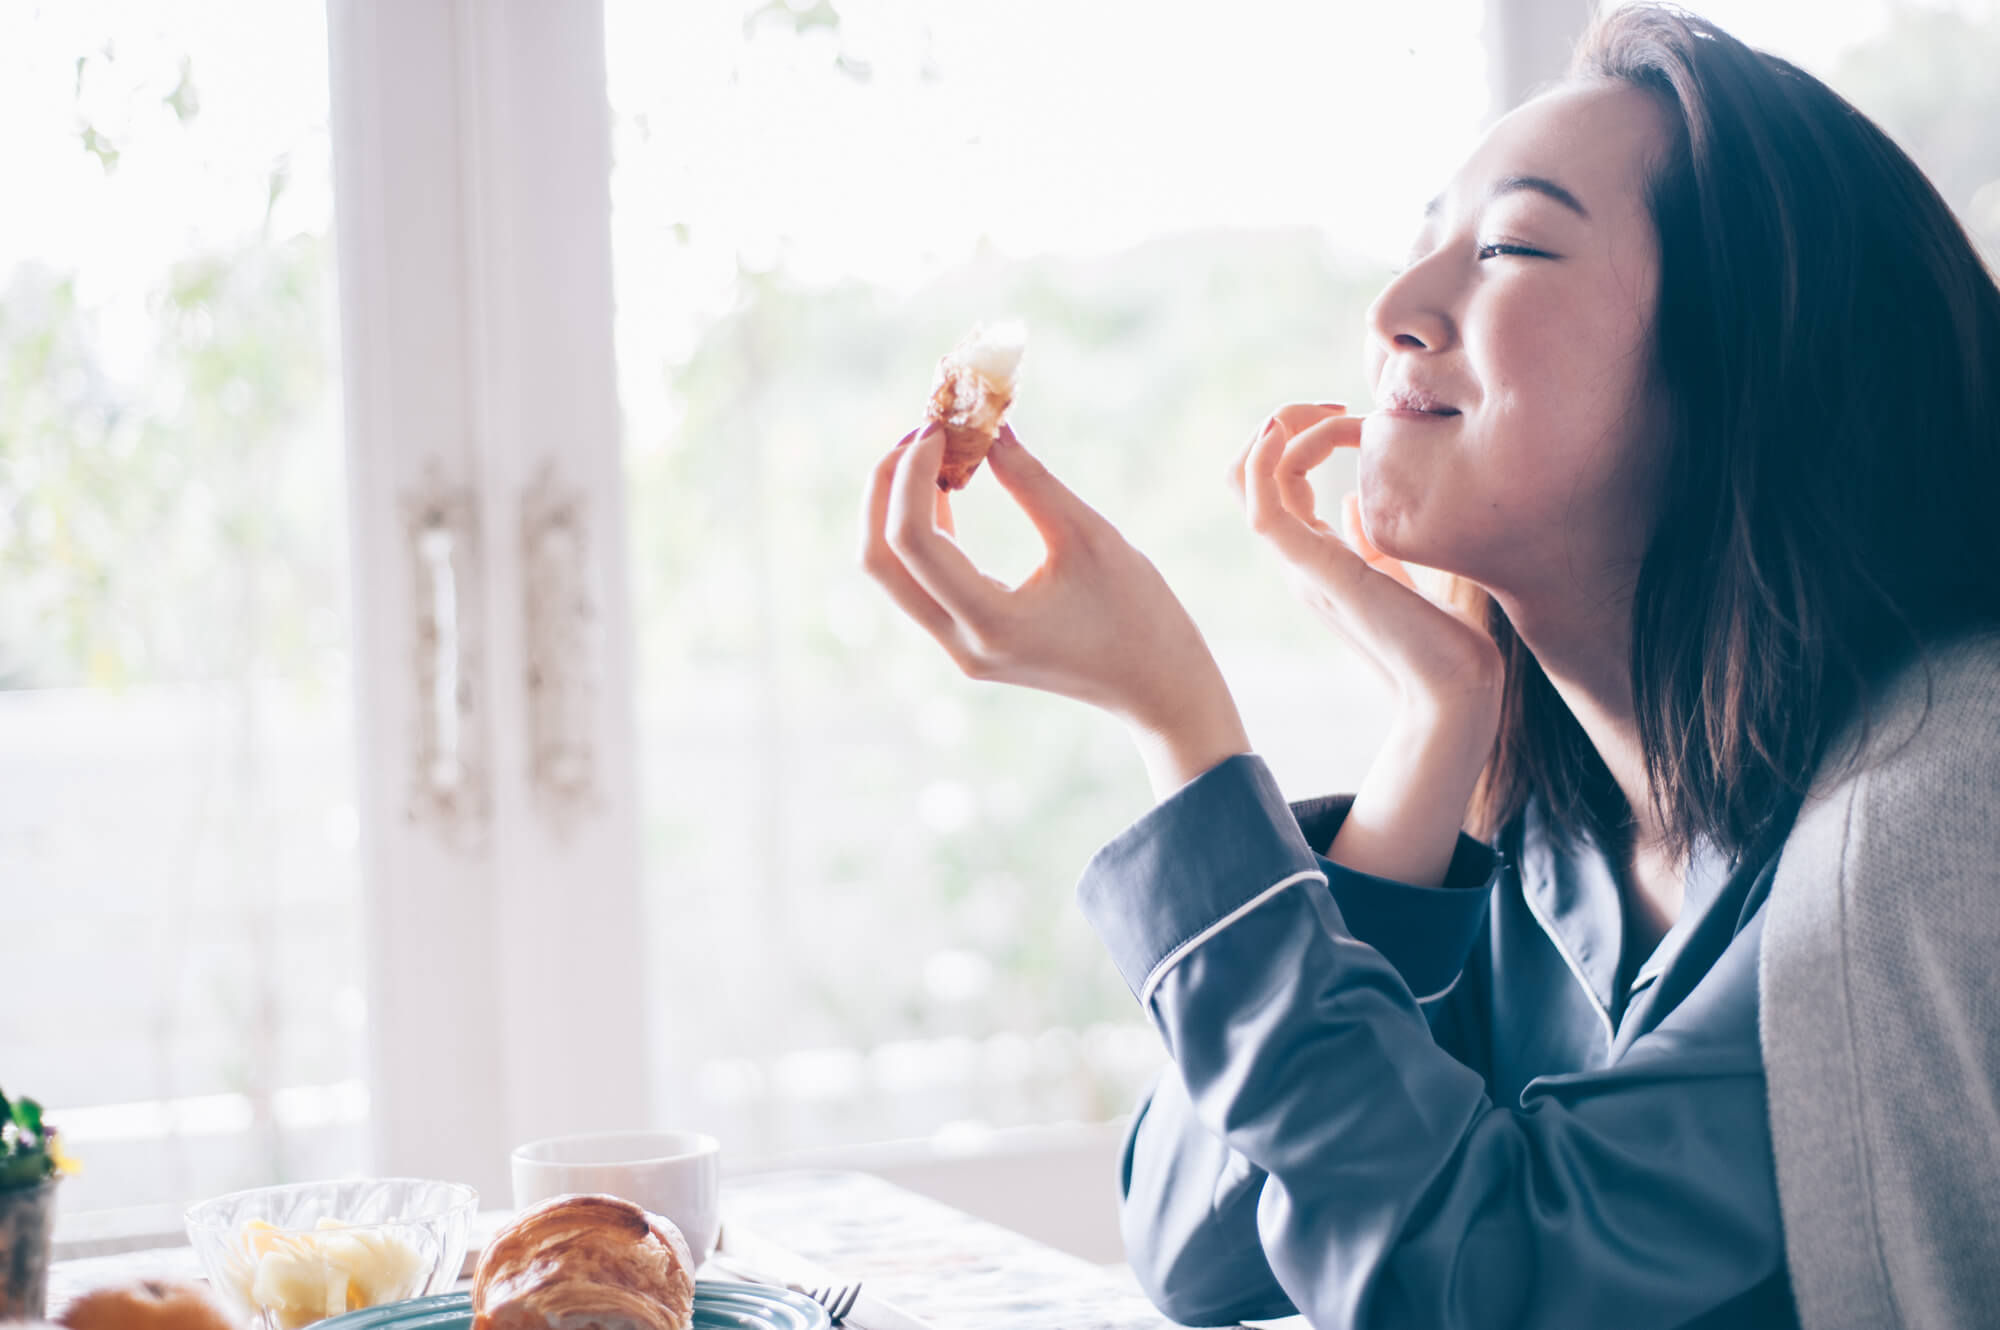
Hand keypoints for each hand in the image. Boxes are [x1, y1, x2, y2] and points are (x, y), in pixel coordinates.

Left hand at [860, 421, 1249, 794]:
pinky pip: (918, 581)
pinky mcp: (965, 642)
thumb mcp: (1091, 537)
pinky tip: (948, 489)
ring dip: (898, 507)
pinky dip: (921, 530)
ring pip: (891, 573)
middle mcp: (961, 643)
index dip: (913, 474)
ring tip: (937, 452)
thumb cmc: (1139, 613)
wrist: (1156, 688)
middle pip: (878, 562)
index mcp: (992, 622)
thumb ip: (1031, 482)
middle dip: (885, 489)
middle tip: (921, 434)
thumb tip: (988, 427)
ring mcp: (958, 649)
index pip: (915, 541)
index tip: (939, 427)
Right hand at [1232, 403, 1501, 884]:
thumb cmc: (1442, 640)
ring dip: (1282, 430)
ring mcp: (1300, 564)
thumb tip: (1354, 504)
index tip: (1356, 418)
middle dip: (1285, 423)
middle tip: (1336, 407)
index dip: (1307, 436)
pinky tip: (1287, 429)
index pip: (1281, 482)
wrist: (1454, 688)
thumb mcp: (1404, 573)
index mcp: (1318, 558)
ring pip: (1249, 481)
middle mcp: (1299, 559)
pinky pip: (1261, 505)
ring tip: (1331, 413)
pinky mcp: (1312, 567)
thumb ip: (1374, 541)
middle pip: (1252, 476)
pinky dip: (1262, 460)